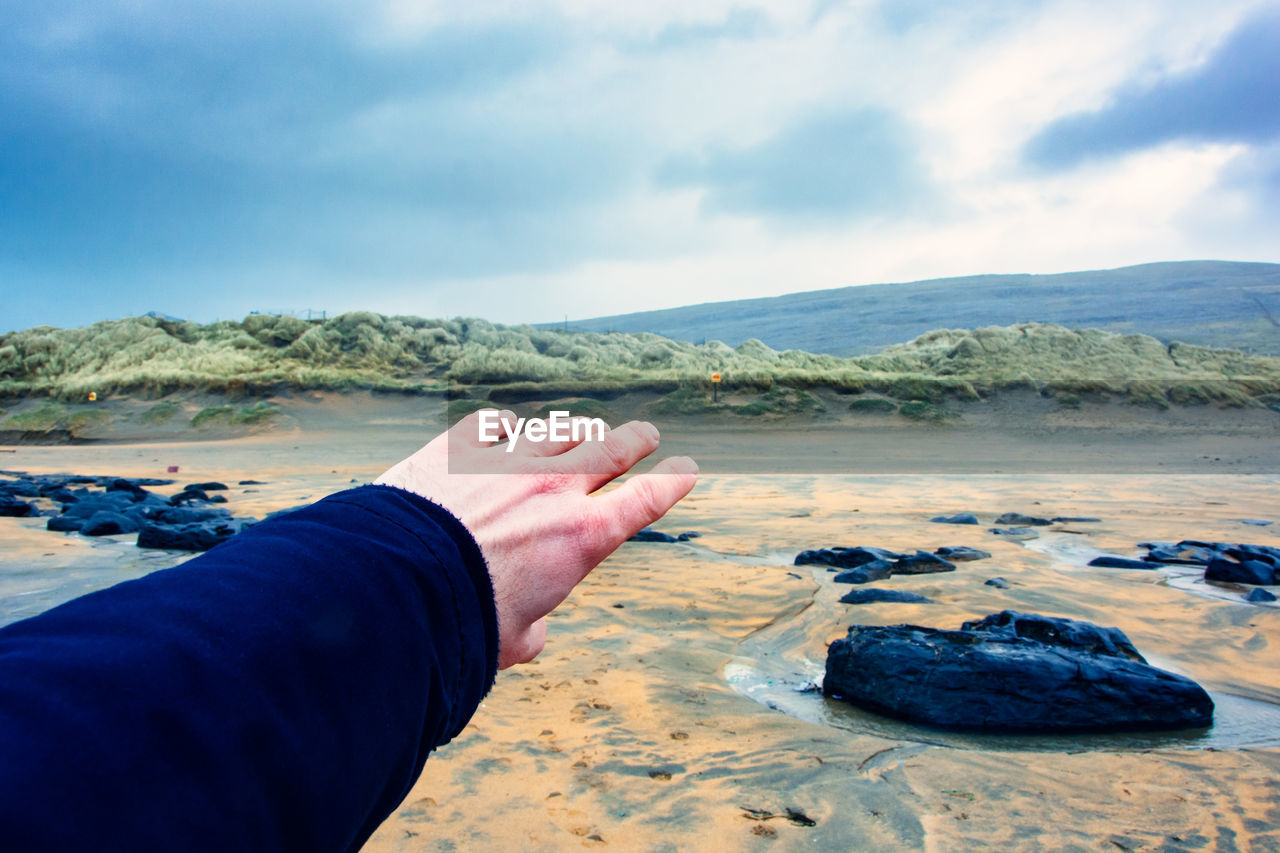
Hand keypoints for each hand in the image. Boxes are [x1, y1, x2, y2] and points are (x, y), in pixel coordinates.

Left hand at [375, 410, 697, 668]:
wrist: (396, 582)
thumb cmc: (461, 623)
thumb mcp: (513, 643)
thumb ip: (534, 630)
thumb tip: (534, 632)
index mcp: (582, 537)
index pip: (647, 500)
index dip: (673, 482)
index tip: (686, 469)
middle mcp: (554, 489)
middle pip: (612, 449)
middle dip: (635, 440)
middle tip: (647, 435)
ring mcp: (507, 461)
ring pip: (558, 432)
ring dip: (577, 431)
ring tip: (583, 430)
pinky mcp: (459, 447)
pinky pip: (493, 424)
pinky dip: (504, 427)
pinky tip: (504, 426)